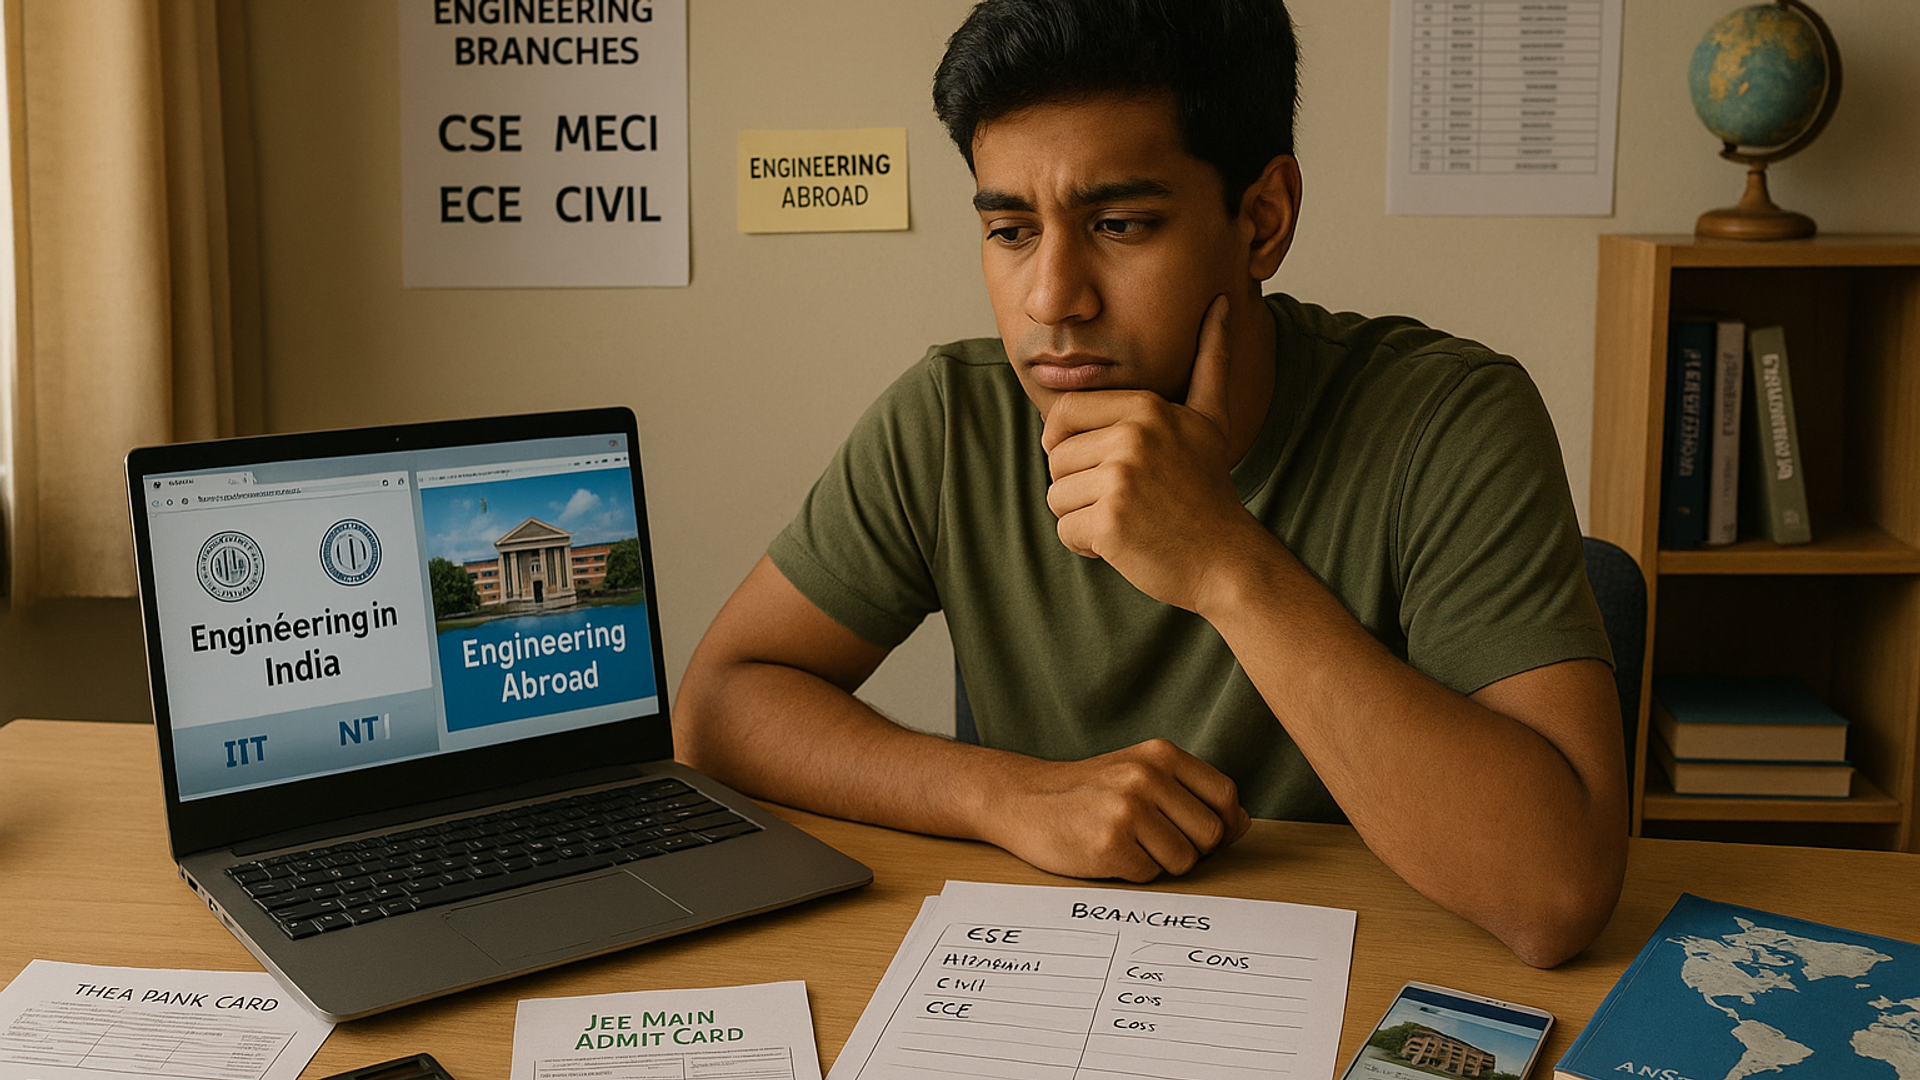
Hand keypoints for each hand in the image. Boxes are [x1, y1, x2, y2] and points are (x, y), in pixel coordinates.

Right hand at [982, 739, 1250, 881]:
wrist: (1022, 799)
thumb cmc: (1088, 791)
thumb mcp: (1140, 772)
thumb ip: (1190, 792)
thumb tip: (1243, 824)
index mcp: (1161, 755)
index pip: (1225, 796)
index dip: (1225, 824)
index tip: (1206, 836)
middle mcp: (1146, 777)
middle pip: (1211, 834)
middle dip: (1193, 849)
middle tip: (1158, 842)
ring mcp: (1126, 810)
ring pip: (1184, 860)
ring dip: (1162, 863)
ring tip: (1130, 845)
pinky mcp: (1108, 845)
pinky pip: (1149, 875)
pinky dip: (1134, 873)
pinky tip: (1108, 853)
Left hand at [1040, 295, 1264, 612]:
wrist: (1226, 558)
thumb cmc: (1207, 488)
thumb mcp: (1210, 417)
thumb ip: (1211, 359)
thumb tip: (1224, 301)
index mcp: (1145, 407)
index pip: (1061, 414)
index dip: (1070, 445)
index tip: (1105, 465)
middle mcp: (1133, 437)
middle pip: (1055, 458)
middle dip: (1079, 485)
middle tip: (1127, 498)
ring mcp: (1121, 480)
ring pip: (1056, 497)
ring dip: (1083, 517)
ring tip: (1130, 519)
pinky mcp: (1111, 523)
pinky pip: (1066, 531)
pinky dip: (1088, 546)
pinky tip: (1127, 543)